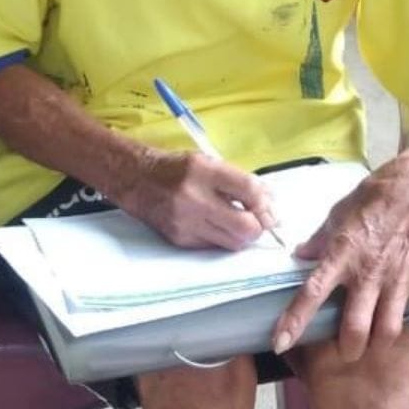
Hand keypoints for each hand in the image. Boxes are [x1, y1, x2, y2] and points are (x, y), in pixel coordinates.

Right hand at [118, 148, 279, 249]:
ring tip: (238, 223)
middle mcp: (194, 198)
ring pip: (233, 242)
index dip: (266, 204)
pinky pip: (214, 246)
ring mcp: (186, 222)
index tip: (269, 209)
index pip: (249, 191)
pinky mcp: (180, 239)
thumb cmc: (178, 169)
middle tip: (257, 221)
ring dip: (242, 235)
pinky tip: (217, 225)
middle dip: (258, 227)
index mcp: (204, 171)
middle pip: (245, 226)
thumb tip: (270, 203)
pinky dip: (222, 238)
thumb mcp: (210, 163)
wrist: (137, 180)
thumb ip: (240, 181)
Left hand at [272, 141, 408, 362]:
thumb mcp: (339, 213)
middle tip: (346, 351)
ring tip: (375, 346)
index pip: (312, 292)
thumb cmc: (377, 195)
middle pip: (355, 327)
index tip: (280, 342)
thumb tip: (299, 256)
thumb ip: (319, 240)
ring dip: (380, 345)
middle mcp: (370, 271)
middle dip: (348, 348)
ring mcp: (401, 277)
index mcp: (343, 254)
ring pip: (389, 330)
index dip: (295, 321)